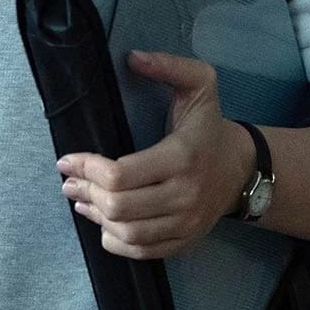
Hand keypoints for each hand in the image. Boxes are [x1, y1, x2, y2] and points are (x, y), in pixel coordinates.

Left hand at [57, 52, 259, 259]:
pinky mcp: (183, 241)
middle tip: (69, 180)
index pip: (121, 175)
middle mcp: (184, 196)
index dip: (87, 168)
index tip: (67, 159)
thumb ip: (169, 66)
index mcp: (182, 158)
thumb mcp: (200, 85)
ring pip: (126, 232)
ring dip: (95, 216)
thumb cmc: (210, 126)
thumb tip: (133, 57)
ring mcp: (185, 223)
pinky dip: (114, 241)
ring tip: (80, 199)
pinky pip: (141, 251)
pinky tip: (102, 222)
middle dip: (85, 192)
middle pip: (119, 206)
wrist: (242, 169)